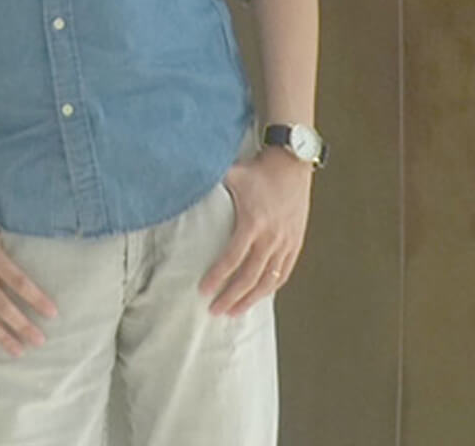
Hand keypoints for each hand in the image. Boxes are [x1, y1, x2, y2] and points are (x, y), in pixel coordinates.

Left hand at [199, 149, 312, 316]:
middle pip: (250, 276)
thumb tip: (178, 184)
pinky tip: (260, 296)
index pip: (233, 258)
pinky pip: (284, 272)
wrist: (292, 163)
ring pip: (269, 280)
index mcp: (253, 222)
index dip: (218, 277)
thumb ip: (207, 182)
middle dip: (231, 297)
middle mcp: (271, 236)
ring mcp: (286, 242)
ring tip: (235, 312)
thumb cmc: (258, 170)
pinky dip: (271, 287)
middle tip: (215, 311)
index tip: (204, 291)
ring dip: (251, 299)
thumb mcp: (232, 174)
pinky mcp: (296, 243)